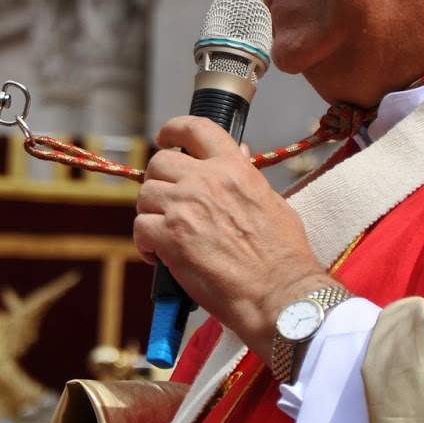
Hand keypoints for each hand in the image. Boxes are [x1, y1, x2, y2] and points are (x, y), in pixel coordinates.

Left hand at [134, 116, 336, 359]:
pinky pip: (140, 228)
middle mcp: (206, 181)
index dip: (174, 129)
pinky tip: (159, 256)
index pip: (196, 129)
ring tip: (165, 234)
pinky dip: (145, 243)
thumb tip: (239, 154)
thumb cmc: (283, 256)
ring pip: (145, 195)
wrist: (279, 294)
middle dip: (158, 181)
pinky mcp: (170, 238)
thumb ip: (248, 177)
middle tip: (166, 202)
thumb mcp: (273, 202)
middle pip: (159, 163)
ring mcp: (185, 208)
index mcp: (233, 168)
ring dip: (150, 213)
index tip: (165, 137)